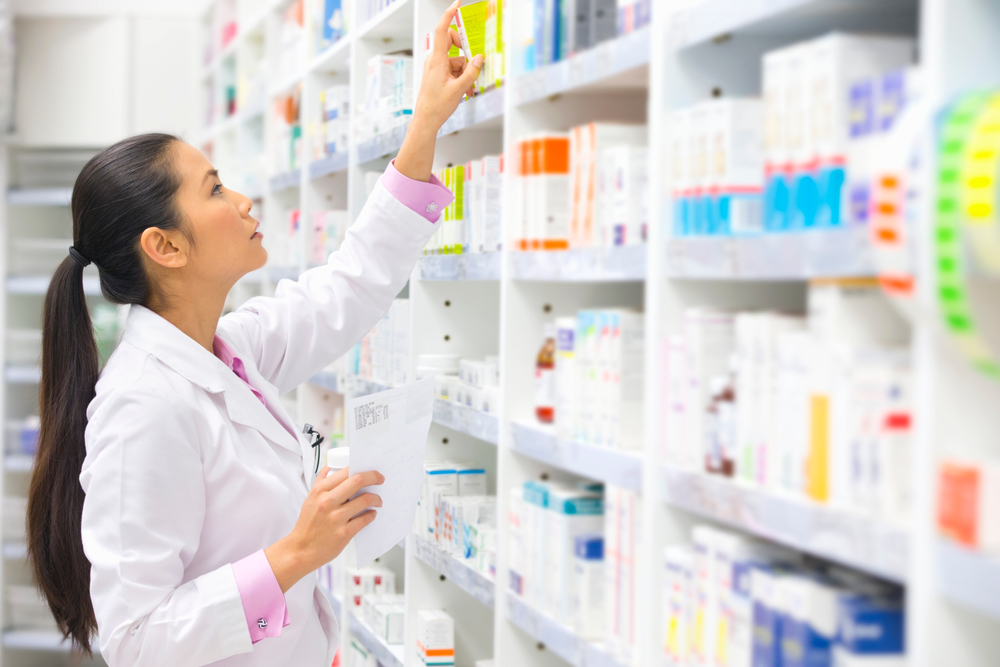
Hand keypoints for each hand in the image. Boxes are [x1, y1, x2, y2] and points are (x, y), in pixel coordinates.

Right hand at [264, 467, 383, 592]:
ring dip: (376, 498)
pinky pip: (365, 519)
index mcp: (320, 491)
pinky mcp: (344, 533)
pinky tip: (371, 514)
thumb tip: (328, 467)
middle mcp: (328, 502)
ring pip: (365, 499)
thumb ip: (320, 482)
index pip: (346, 472)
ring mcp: (336, 517)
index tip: (371, 472)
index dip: (362, 469)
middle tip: (381, 479)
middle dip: (374, 477)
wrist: (300, 550)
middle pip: (358, 481)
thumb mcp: (310, 499)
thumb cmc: (307, 524)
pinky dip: (372, 515)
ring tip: (378, 501)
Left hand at [416, 0, 483, 129]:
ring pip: (454, 59)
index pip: (441, 30)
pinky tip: (465, 91)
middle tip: (473, 60)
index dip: (448, 15)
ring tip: (469, 89)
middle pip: (450, 42)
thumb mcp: (459, 89)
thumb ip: (471, 72)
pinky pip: (452, 69)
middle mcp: (434, 60)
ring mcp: (435, 67)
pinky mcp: (437, 75)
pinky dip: (460, 77)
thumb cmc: (437, 106)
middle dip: (464, 49)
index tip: (456, 4)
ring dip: (465, 70)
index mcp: (437, 60)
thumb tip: (479, 57)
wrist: (425, 120)